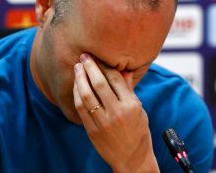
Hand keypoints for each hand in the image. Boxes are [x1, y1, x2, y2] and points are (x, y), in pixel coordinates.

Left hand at [73, 53, 159, 172]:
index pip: (115, 79)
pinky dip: (77, 94)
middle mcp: (117, 112)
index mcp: (131, 105)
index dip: (105, 66)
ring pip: (87, 94)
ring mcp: (103, 122)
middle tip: (84, 56)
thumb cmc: (138, 133)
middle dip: (90, 67)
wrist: (132, 159)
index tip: (98, 57)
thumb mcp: (139, 110)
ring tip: (77, 68)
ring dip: (80, 78)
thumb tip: (124, 70)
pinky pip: (81, 108)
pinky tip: (76, 85)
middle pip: (99, 83)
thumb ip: (129, 90)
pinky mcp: (92, 130)